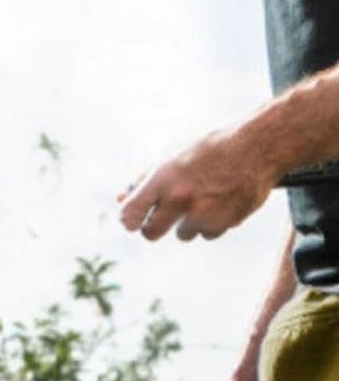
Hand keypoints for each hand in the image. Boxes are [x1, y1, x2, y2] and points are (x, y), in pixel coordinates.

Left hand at [118, 128, 277, 241]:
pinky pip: (209, 233)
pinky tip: (221, 202)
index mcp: (163, 179)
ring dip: (189, 223)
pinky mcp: (225, 223)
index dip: (129, 220)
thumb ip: (144, 180)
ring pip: (183, 234)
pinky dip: (213, 223)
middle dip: (153, 228)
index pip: (130, 214)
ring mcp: (203, 213)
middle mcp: (180, 198)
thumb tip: (121, 199)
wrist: (259, 146)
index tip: (133, 220)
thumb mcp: (173, 157)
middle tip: (164, 217)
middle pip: (150, 233)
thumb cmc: (212, 149)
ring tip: (204, 198)